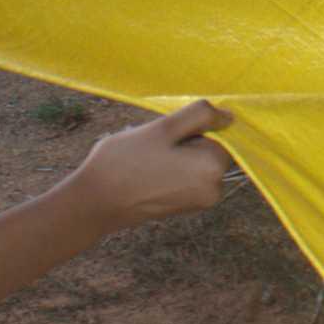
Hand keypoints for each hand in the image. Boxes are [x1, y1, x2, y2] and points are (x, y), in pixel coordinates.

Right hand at [66, 100, 234, 229]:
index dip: (193, 128)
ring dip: (175, 154)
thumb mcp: (163, 127)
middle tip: (155, 147)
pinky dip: (171, 169)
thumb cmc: (125, 162)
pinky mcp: (184, 207)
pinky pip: (186, 176)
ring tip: (148, 160)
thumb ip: (200, 116)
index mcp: (213, 169)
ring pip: (195, 161)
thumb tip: (229, 117)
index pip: (220, 133)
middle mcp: (214, 190)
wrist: (94, 204)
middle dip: (185, 141)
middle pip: (209, 148)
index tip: (168, 136)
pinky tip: (147, 172)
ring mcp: (199, 203)